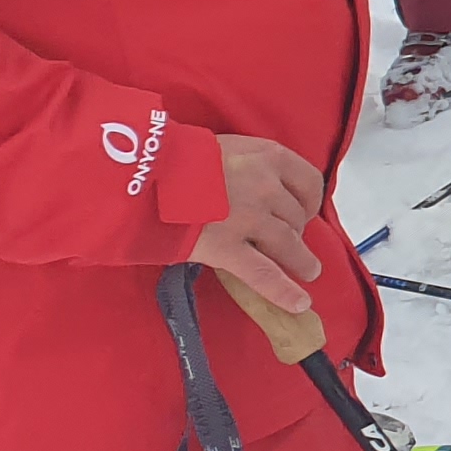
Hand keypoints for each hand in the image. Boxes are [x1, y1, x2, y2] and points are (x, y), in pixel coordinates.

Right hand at [187, 134, 324, 311]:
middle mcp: (265, 186)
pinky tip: (299, 303)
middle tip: (291, 243)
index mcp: (267, 157)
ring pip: (287, 244)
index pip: (308, 182)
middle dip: (296, 232)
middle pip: (294, 216)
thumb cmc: (178, 158)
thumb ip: (249, 165)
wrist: (142, 173)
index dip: (309, 202)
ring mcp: (248, 218)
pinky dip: (282, 291)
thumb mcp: (224, 148)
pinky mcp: (225, 247)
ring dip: (300, 260)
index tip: (304, 212)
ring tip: (309, 272)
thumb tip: (262, 185)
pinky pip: (262, 273)